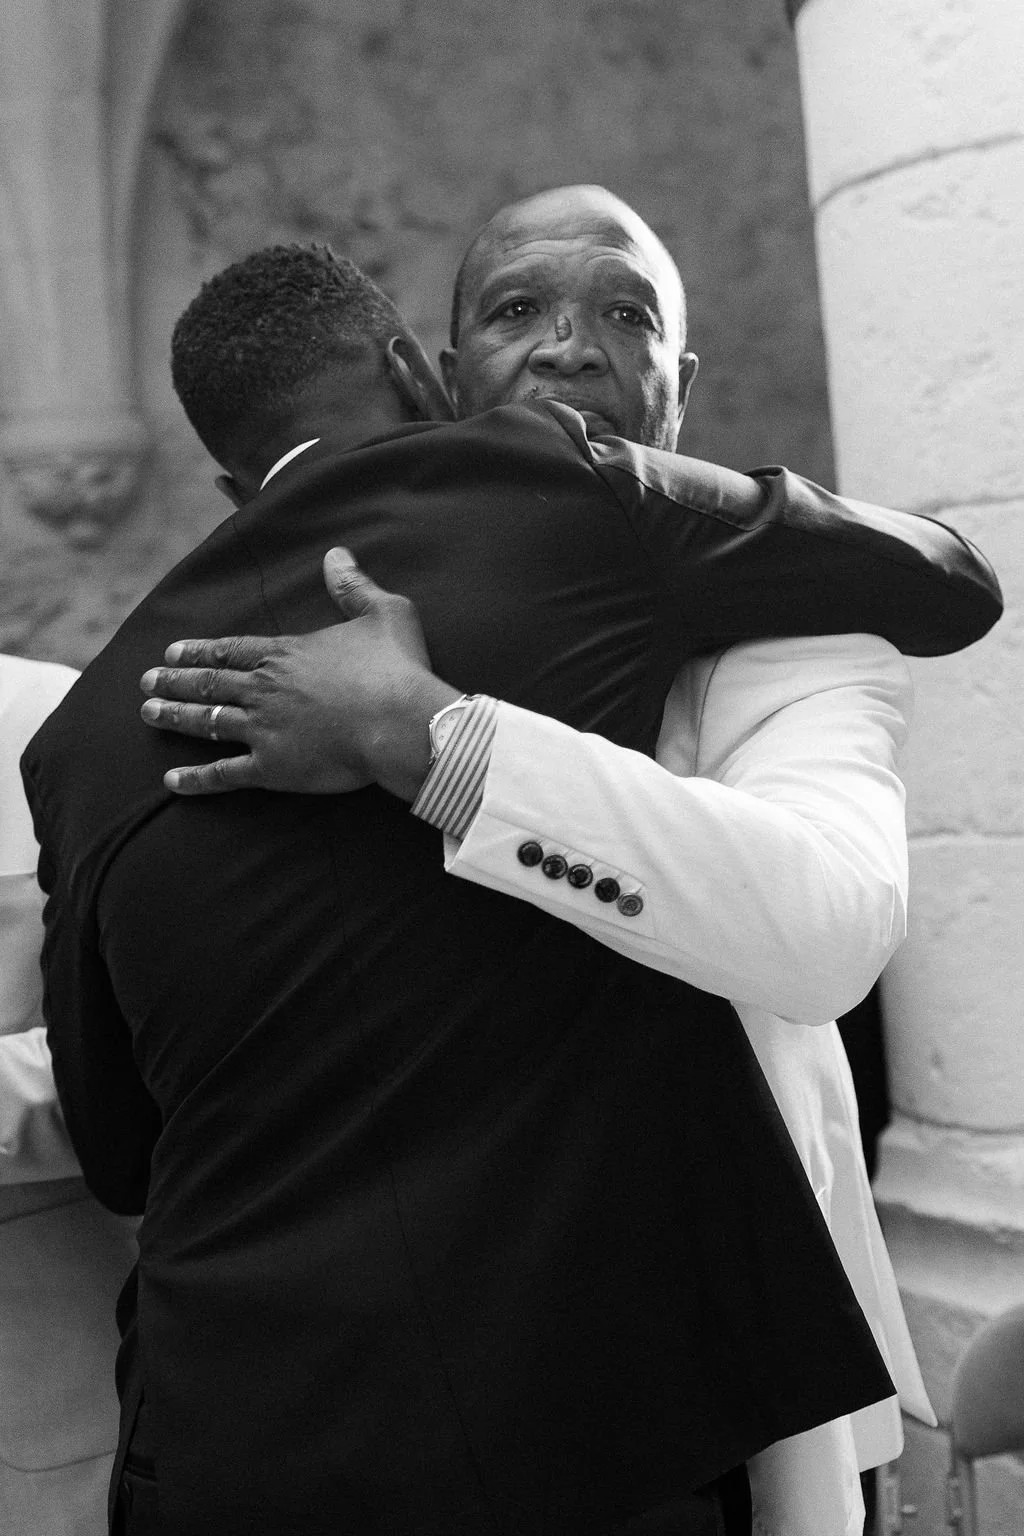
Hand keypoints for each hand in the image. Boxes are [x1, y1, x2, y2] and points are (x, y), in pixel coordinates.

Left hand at [140, 548, 459, 798]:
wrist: (400, 722)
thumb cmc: (397, 669)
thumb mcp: (384, 613)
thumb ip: (354, 587)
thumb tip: (336, 554)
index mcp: (287, 654)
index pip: (232, 650)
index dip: (200, 651)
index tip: (172, 651)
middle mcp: (266, 688)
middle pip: (211, 682)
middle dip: (175, 680)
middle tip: (146, 680)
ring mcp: (264, 728)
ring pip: (208, 720)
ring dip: (176, 717)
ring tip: (149, 713)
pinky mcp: (272, 767)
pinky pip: (225, 774)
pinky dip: (197, 779)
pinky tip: (172, 781)